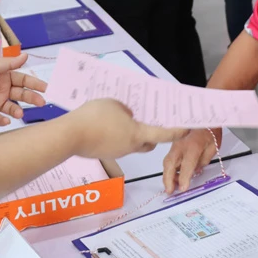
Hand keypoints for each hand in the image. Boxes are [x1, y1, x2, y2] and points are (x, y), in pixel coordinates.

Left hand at [0, 52, 46, 125]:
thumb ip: (8, 64)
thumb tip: (26, 56)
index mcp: (4, 77)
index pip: (23, 80)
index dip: (35, 84)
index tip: (47, 88)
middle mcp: (2, 90)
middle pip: (21, 95)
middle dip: (32, 98)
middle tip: (41, 102)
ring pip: (11, 108)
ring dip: (17, 110)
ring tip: (19, 113)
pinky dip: (2, 121)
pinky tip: (6, 121)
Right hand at [65, 99, 188, 158]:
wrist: (70, 135)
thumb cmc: (94, 117)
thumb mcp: (114, 104)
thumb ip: (125, 109)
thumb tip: (128, 113)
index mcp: (137, 134)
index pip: (164, 134)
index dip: (177, 131)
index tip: (187, 128)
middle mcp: (130, 146)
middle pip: (149, 143)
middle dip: (153, 134)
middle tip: (151, 121)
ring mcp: (117, 152)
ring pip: (132, 144)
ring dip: (133, 134)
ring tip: (125, 119)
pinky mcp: (105, 153)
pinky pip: (118, 144)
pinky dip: (118, 136)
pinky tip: (108, 125)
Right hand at [163, 128, 222, 193]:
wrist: (204, 116)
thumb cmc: (211, 131)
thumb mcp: (213, 147)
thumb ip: (203, 160)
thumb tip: (194, 171)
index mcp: (193, 146)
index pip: (186, 166)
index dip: (184, 178)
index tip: (183, 189)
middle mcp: (181, 145)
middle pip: (170, 164)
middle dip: (168, 179)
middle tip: (169, 191)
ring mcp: (175, 144)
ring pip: (167, 161)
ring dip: (167, 175)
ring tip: (171, 186)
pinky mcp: (174, 144)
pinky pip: (169, 158)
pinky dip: (169, 168)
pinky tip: (173, 176)